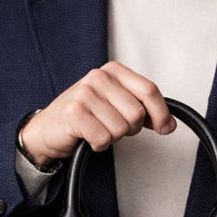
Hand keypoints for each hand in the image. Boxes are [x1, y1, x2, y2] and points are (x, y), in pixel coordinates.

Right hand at [20, 61, 174, 165]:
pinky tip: (88, 137)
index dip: (161, 114)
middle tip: (113, 127)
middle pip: (137, 114)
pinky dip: (99, 145)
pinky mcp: (74, 113)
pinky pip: (104, 139)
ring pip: (121, 129)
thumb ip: (142, 108)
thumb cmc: (84, 116)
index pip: (150, 91)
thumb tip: (169, 124)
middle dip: (130, 129)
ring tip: (98, 130)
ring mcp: (85, 94)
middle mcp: (99, 77)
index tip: (165, 128)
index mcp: (113, 71)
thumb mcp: (115, 104)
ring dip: (113, 138)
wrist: (47, 129)